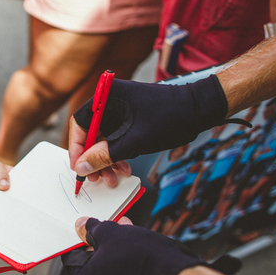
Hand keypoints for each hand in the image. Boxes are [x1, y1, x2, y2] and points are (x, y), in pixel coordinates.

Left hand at [61, 217, 240, 274]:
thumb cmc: (141, 257)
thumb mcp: (110, 233)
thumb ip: (92, 229)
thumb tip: (80, 226)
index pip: (71, 256)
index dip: (76, 237)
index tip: (82, 224)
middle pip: (90, 258)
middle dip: (98, 237)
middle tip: (104, 220)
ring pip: (108, 262)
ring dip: (114, 242)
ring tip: (122, 223)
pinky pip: (122, 269)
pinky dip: (125, 253)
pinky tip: (133, 235)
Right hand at [69, 76, 229, 178]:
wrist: (198, 110)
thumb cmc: (169, 118)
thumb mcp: (133, 142)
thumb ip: (103, 156)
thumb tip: (81, 167)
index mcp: (106, 96)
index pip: (80, 123)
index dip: (77, 148)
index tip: (79, 168)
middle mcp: (109, 100)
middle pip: (90, 133)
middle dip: (93, 158)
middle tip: (96, 178)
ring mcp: (119, 109)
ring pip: (102, 139)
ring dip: (106, 160)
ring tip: (113, 178)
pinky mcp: (128, 118)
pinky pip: (115, 138)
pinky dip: (117, 155)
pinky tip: (124, 168)